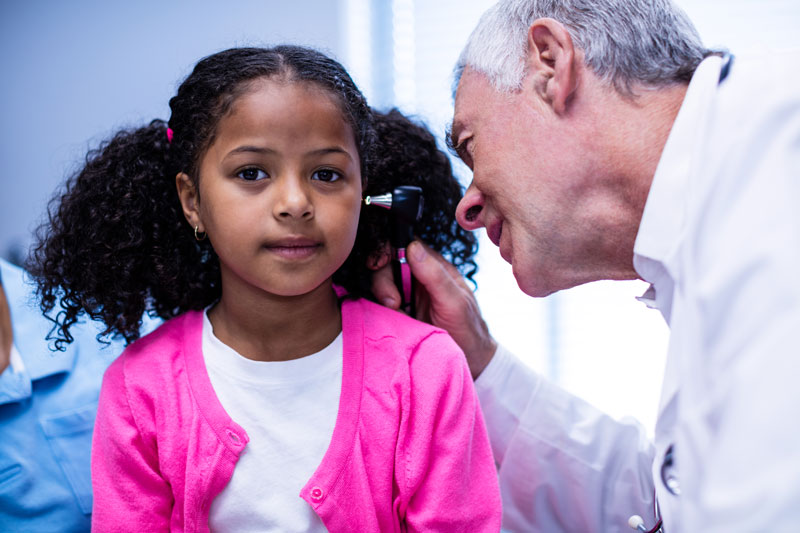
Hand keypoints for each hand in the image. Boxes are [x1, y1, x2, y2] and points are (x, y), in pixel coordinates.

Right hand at [371, 240, 496, 378]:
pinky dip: (379, 309)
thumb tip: (412, 248)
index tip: (379, 264)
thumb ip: (435, 275)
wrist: (470, 362)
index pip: (405, 245)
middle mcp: (417, 277)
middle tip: (393, 302)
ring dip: (381, 296)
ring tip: (396, 312)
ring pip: (380, 284)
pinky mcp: (398, 313)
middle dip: (383, 279)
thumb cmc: (468, 329)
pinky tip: (392, 318)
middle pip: (387, 264)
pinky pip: (379, 304)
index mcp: (434, 267)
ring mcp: (406, 295)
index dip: (388, 251)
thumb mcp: (455, 301)